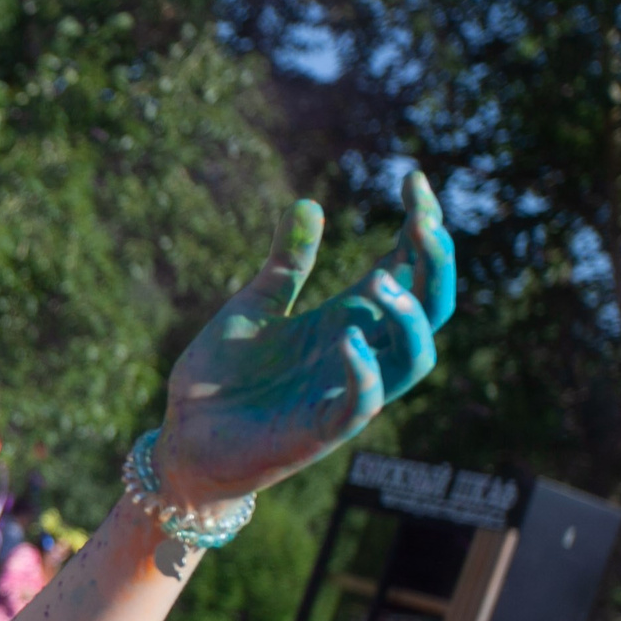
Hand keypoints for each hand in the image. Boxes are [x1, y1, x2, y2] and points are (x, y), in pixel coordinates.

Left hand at [154, 172, 454, 504]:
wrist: (185, 441)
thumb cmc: (220, 379)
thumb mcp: (253, 307)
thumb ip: (286, 263)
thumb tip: (309, 202)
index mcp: (346, 318)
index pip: (407, 269)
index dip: (421, 226)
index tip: (412, 179)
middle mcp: (359, 352)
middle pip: (431, 308)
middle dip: (435, 264)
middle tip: (423, 222)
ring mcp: (345, 392)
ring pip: (415, 357)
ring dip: (409, 318)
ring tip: (381, 280)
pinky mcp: (322, 429)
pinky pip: (364, 403)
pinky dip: (365, 371)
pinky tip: (346, 338)